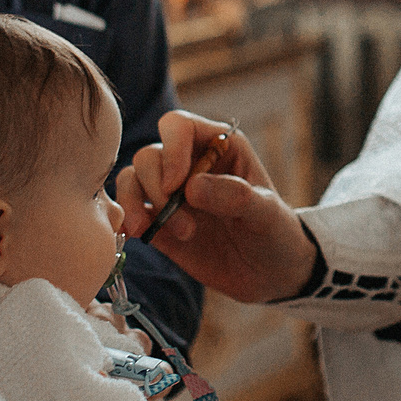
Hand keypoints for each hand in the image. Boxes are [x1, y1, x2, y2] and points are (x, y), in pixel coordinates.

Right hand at [118, 112, 317, 303]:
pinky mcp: (157, 222)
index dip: (171, 150)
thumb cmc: (275, 233)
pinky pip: (128, 209)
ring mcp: (170, 193)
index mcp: (219, 146)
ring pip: (132, 179)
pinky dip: (125, 218)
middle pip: (149, 156)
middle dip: (158, 190)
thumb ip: (235, 197)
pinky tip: (134, 234)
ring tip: (162, 233)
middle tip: (187, 228)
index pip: (179, 126)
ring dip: (137, 204)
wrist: (270, 274)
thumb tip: (191, 187)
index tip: (177, 185)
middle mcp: (189, 163)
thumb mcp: (267, 214)